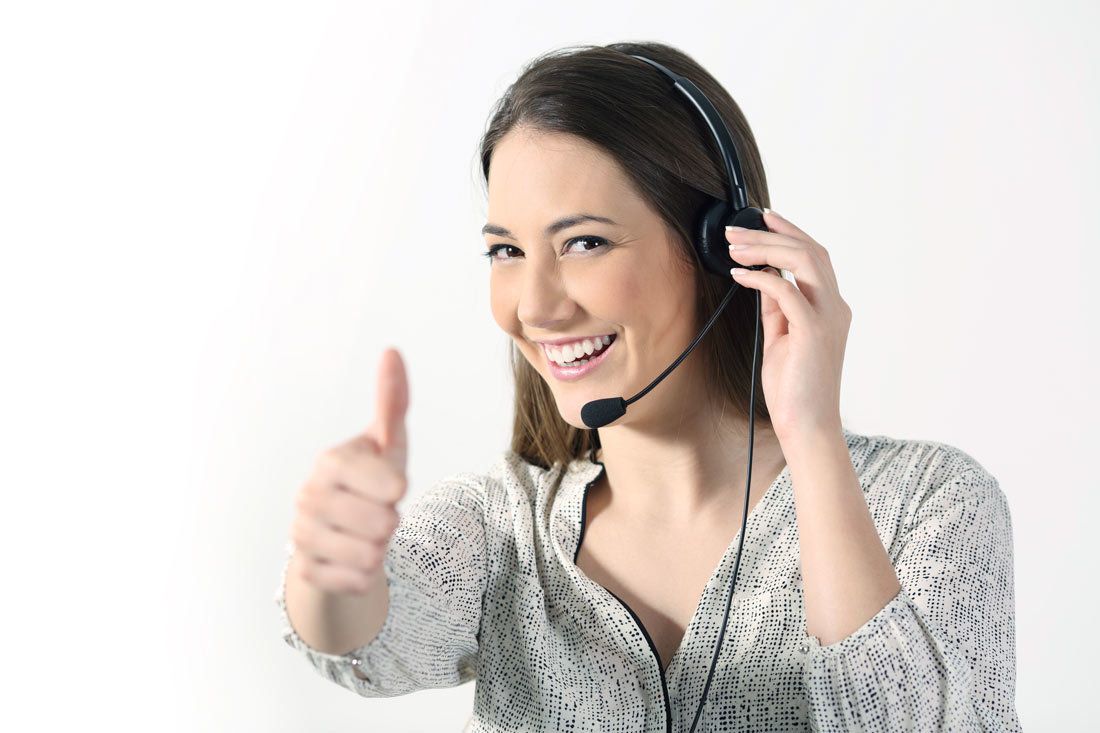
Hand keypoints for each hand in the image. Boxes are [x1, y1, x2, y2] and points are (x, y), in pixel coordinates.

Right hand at [289, 347, 409, 594]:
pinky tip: (350, 558)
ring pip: (371, 557)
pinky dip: (364, 575)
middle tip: (376, 513)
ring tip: (365, 534)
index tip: (389, 485)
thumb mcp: (387, 443)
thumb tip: (392, 351)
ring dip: (378, 549)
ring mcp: (301, 536)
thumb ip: (392, 401)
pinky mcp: (305, 572)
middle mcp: (308, 496)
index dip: (398, 489)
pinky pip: (356, 582)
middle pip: (384, 524)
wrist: (341, 534)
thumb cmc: (370, 481)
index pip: (392, 485)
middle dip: (390, 523)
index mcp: (331, 462)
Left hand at [726, 210, 850, 440]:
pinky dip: (761, 277)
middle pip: (811, 251)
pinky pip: (785, 290)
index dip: (790, 233)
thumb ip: (777, 309)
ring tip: (736, 246)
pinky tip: (740, 274)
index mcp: (831, 308)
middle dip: (773, 233)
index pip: (815, 257)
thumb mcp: (782, 339)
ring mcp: (827, 318)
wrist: (807, 424)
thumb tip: (762, 280)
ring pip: (803, 261)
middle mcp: (835, 308)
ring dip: (766, 248)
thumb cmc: (795, 387)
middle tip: (737, 228)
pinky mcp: (812, 331)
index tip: (763, 218)